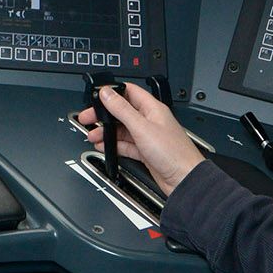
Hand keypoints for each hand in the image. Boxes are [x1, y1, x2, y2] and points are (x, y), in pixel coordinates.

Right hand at [75, 83, 205, 194]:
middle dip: (104, 114)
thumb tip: (107, 93)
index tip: (97, 97)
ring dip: (107, 132)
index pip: (129, 92)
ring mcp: (147, 136)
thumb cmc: (173, 153)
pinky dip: (114, 145)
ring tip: (93, 135)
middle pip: (122, 111)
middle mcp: (150, 120)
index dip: (112, 92)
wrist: (184, 180)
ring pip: (122, 129)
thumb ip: (122, 110)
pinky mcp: (145, 151)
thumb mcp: (142, 128)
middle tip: (88, 118)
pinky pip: (126, 144)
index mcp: (152, 108)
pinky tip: (104, 146)